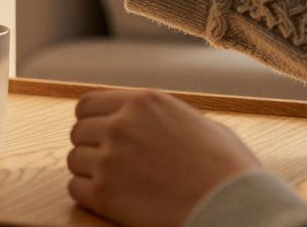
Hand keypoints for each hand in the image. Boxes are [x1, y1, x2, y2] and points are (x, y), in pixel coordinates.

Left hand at [67, 89, 261, 226]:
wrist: (232, 204)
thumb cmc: (226, 167)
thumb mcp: (197, 122)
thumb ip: (164, 117)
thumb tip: (153, 121)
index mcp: (143, 102)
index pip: (88, 104)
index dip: (91, 120)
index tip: (98, 133)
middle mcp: (120, 125)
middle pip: (78, 132)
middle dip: (90, 146)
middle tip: (108, 162)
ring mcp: (109, 159)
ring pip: (74, 159)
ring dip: (89, 170)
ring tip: (113, 181)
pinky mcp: (104, 194)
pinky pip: (75, 188)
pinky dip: (87, 194)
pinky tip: (108, 198)